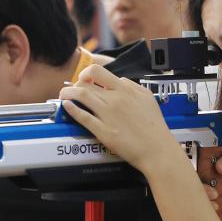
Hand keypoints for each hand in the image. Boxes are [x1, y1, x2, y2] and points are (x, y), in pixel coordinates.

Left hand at [58, 64, 184, 174]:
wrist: (157, 149)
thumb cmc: (154, 126)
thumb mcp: (147, 98)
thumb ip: (132, 86)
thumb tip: (119, 81)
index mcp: (125, 90)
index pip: (97, 71)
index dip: (86, 73)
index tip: (84, 79)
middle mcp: (114, 100)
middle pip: (85, 84)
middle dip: (74, 85)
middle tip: (72, 90)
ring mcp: (107, 115)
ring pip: (81, 96)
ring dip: (68, 94)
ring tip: (64, 96)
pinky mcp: (103, 131)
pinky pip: (83, 117)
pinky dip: (72, 110)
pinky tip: (67, 106)